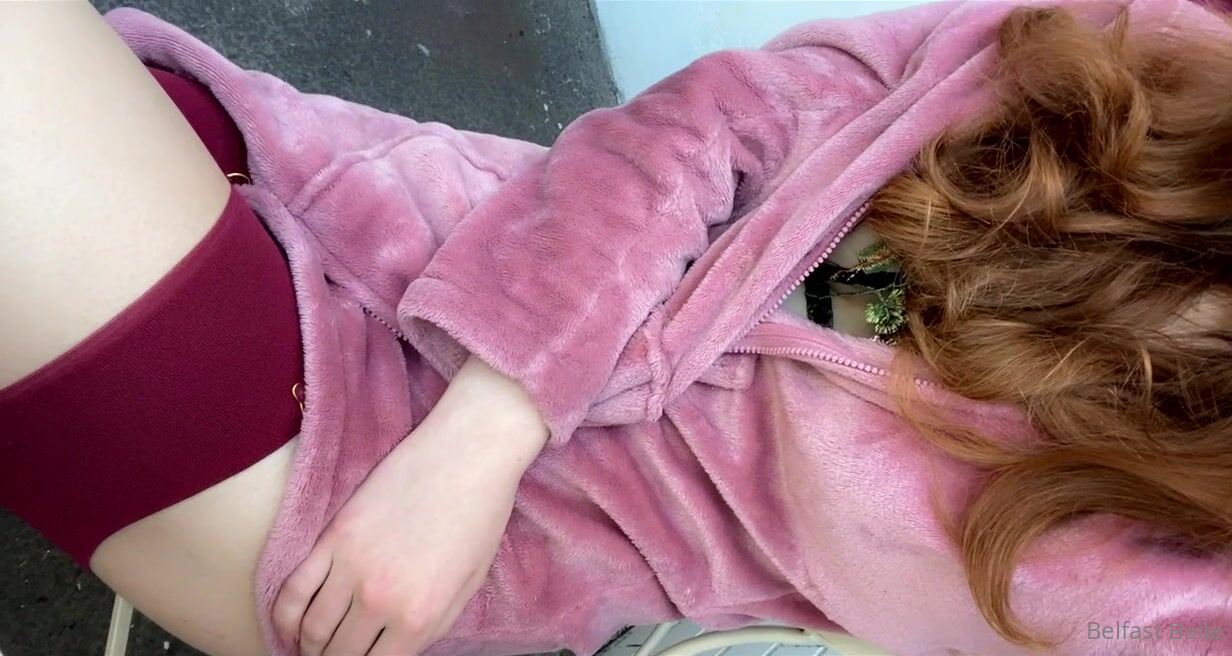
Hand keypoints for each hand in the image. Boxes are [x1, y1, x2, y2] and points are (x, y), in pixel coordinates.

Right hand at [272, 357, 547, 655]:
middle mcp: (381, 601)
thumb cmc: (480, 515)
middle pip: (339, 655)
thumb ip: (432, 627)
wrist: (469, 451)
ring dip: (308, 646)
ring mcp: (352, 568)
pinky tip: (289, 628)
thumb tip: (398, 649)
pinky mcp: (334, 536)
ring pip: (311, 630)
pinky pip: (294, 591)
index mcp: (421, 619)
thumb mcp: (469, 585)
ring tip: (313, 648)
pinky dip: (285, 617)